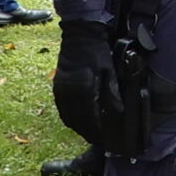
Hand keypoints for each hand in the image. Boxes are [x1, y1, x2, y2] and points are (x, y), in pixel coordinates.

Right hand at [52, 20, 119, 144]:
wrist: (79, 36)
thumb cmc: (97, 52)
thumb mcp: (110, 70)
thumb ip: (112, 91)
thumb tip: (119, 111)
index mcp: (84, 86)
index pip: (90, 115)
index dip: (95, 128)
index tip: (101, 137)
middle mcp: (70, 89)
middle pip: (77, 118)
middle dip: (86, 131)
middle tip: (95, 140)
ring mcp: (61, 87)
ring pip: (66, 114)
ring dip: (76, 126)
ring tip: (86, 134)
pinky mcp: (56, 85)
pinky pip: (60, 107)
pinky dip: (67, 117)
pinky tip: (74, 121)